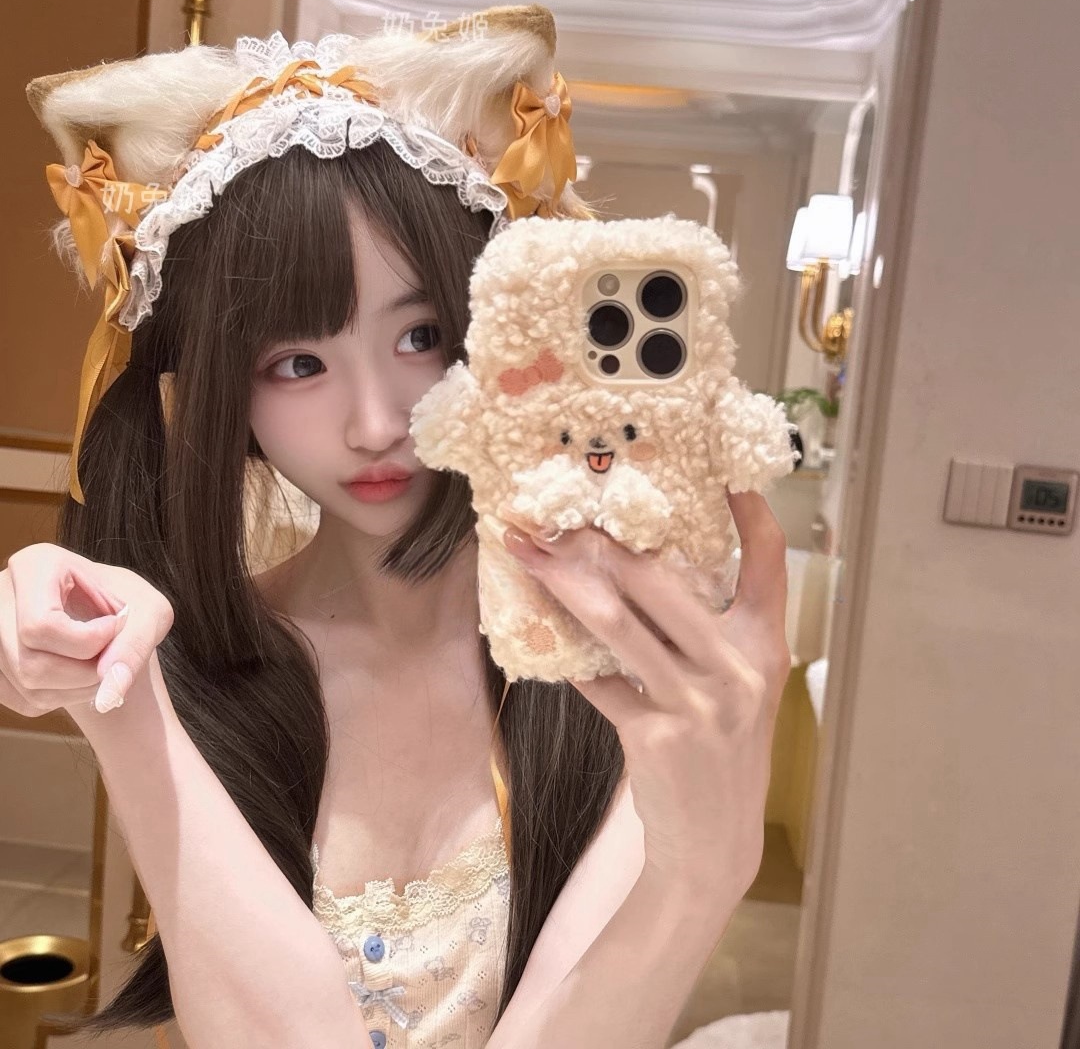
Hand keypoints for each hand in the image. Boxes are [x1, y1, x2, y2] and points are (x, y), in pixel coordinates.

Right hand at [0, 543, 173, 718]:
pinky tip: (78, 675)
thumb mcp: (150, 612)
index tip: (115, 628)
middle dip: (84, 674)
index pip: (41, 625)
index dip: (87, 642)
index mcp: (35, 565)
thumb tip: (109, 693)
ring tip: (101, 665)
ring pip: (25, 684)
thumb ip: (134, 646)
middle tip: (112, 659)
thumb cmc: (129, 606)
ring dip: (76, 689)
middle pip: (30, 662)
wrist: (108, 617)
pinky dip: (60, 698)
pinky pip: (22, 700)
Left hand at [501, 490, 790, 897]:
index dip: (750, 512)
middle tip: (557, 512)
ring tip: (527, 551)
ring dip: (563, 583)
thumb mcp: (737, 686)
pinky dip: (563, 654)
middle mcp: (738, 668)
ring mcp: (697, 702)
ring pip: (619, 623)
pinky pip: (597, 680)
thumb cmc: (723, 749)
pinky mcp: (654, 735)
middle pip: (663, 582)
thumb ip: (708, 631)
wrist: (715, 838)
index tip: (723, 470)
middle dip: (602, 542)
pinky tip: (532, 629)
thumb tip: (638, 568)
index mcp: (764, 645)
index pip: (768, 562)